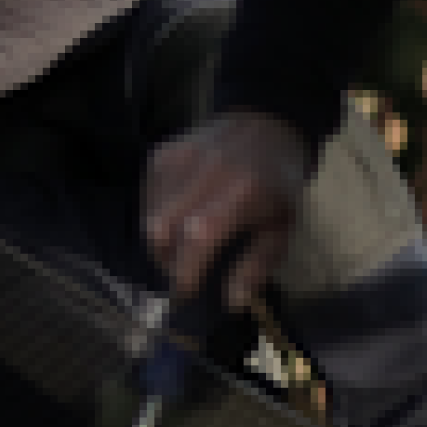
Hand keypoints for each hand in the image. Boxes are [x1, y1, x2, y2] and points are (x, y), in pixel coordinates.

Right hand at [144, 111, 309, 311]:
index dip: (185, 270)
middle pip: (162, 229)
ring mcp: (178, 159)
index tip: (185, 293)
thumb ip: (256, 267)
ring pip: (148, 217)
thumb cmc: (278, 184)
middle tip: (183, 272)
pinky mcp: (161, 154)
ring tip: (181, 248)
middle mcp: (205, 172)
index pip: (198, 236)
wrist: (266, 124)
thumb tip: (230, 303)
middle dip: (167, 262)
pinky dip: (154, 219)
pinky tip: (175, 221)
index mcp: (242, 192)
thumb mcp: (282, 228)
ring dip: (159, 243)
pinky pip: (145, 199)